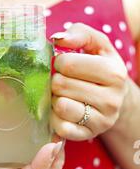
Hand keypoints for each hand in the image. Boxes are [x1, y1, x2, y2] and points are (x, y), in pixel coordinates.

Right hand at [0, 118, 64, 168]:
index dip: (40, 168)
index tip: (51, 145)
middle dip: (53, 166)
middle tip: (59, 139)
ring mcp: (0, 168)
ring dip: (52, 161)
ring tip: (56, 135)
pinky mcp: (2, 157)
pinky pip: (29, 163)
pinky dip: (43, 152)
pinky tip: (43, 131)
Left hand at [50, 22, 127, 140]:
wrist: (114, 98)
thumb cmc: (99, 66)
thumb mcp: (96, 44)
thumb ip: (79, 33)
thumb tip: (57, 38)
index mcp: (114, 72)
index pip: (68, 64)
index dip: (59, 61)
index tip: (65, 63)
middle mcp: (112, 99)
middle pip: (61, 85)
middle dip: (56, 80)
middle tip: (63, 80)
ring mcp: (102, 120)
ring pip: (60, 106)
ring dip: (55, 98)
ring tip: (64, 93)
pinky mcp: (89, 135)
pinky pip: (60, 127)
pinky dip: (55, 117)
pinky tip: (63, 109)